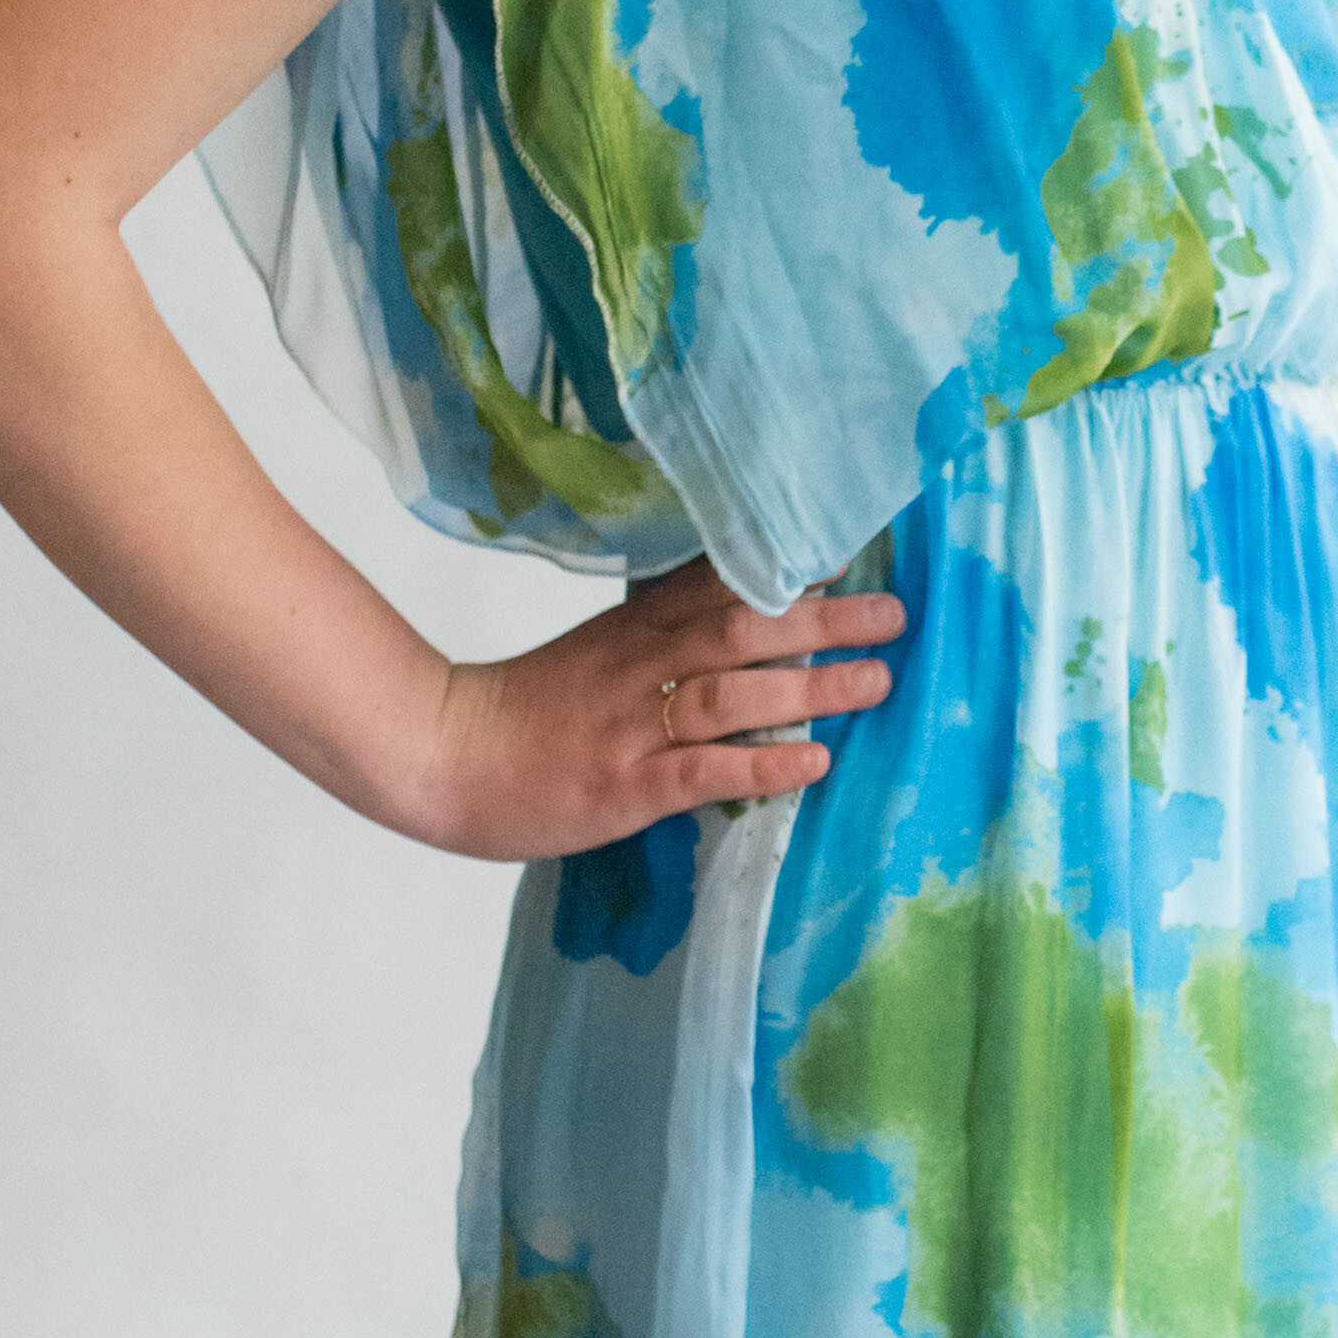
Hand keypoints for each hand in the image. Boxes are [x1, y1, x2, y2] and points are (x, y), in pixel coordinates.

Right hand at [405, 554, 903, 863]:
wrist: (443, 754)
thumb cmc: (527, 710)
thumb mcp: (597, 651)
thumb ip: (660, 626)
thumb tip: (737, 604)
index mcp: (635, 628)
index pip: (719, 582)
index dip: (788, 567)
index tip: (851, 551)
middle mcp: (642, 666)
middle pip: (744, 628)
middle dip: (825, 620)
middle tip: (894, 614)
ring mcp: (634, 726)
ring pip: (735, 694)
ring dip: (813, 685)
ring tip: (876, 682)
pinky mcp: (626, 785)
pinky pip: (705, 772)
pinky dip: (763, 764)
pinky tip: (814, 762)